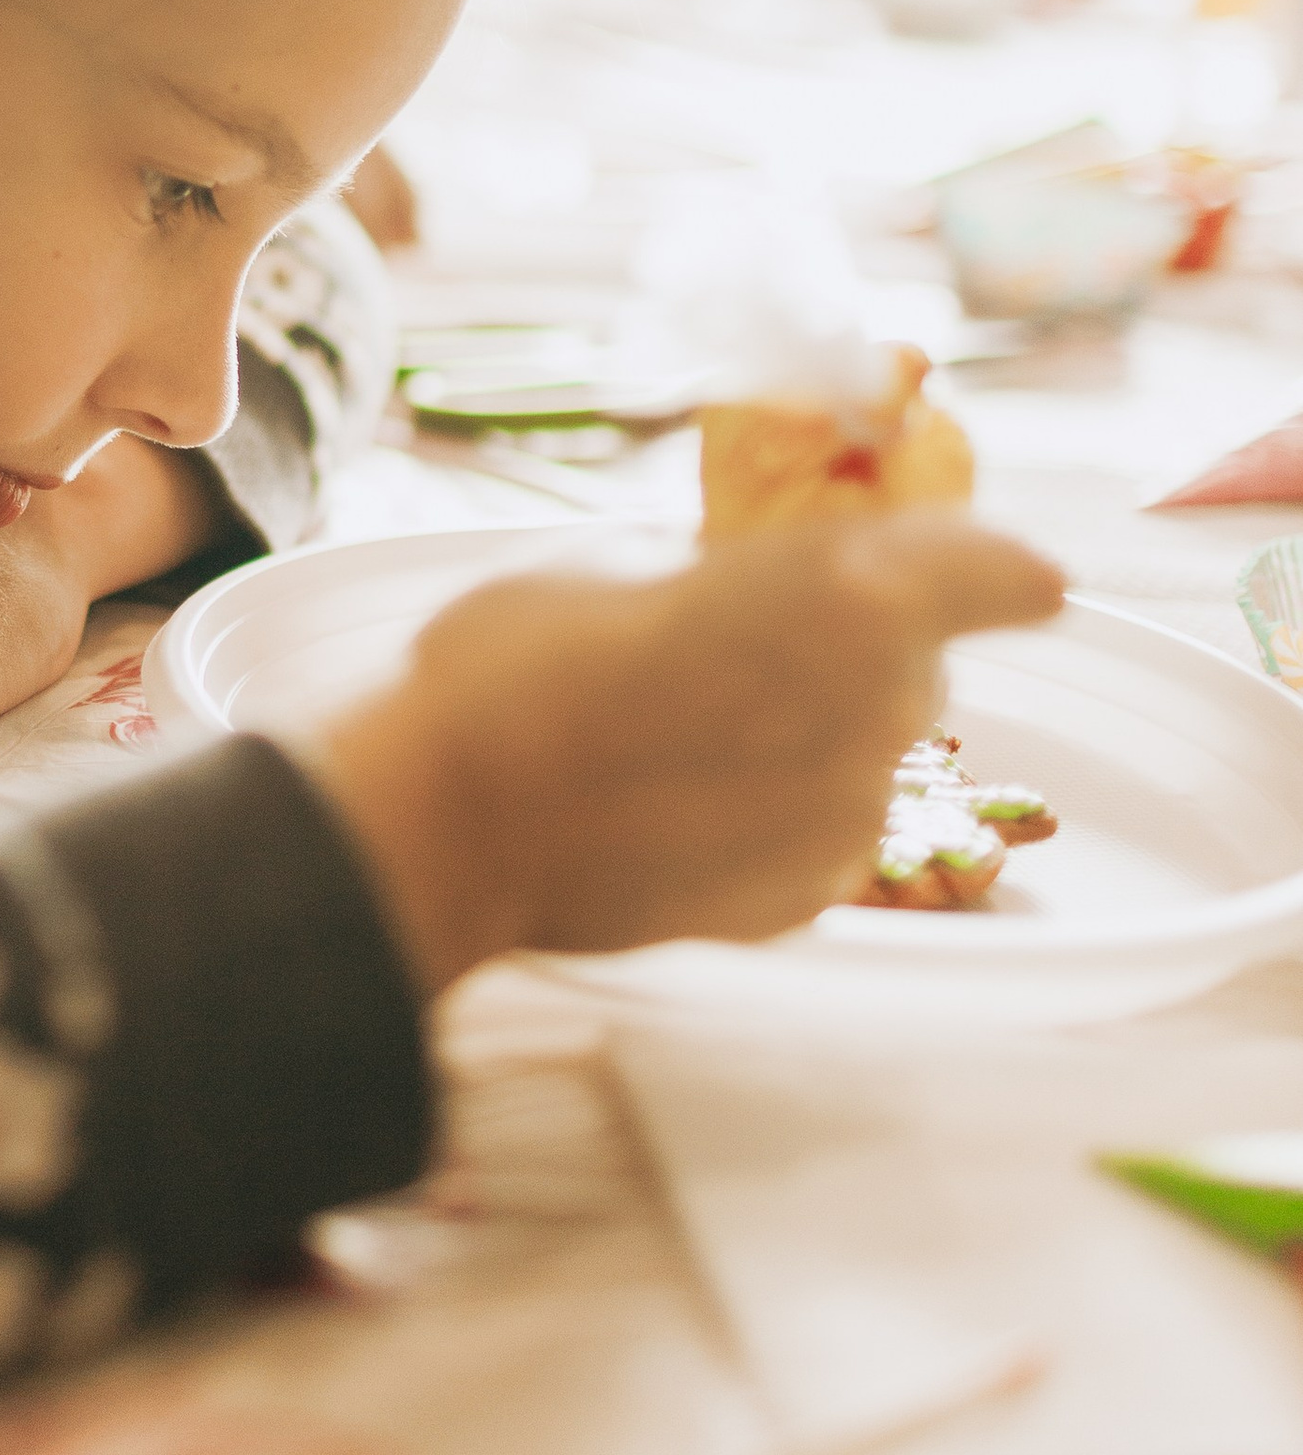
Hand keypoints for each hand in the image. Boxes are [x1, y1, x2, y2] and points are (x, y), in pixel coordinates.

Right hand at [304, 511, 1067, 995]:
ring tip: (677, 729)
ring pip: (861, 753)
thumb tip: (747, 588)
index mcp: (854, 594)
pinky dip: (768, 810)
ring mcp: (848, 817)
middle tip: (735, 639)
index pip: (1004, 572)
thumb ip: (726, 573)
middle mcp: (879, 709)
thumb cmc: (520, 656)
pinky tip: (669, 800)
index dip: (994, 567)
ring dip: (803, 733)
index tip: (999, 572)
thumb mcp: (624, 559)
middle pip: (914, 666)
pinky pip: (815, 829)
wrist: (450, 819)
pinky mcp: (803, 896)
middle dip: (850, 647)